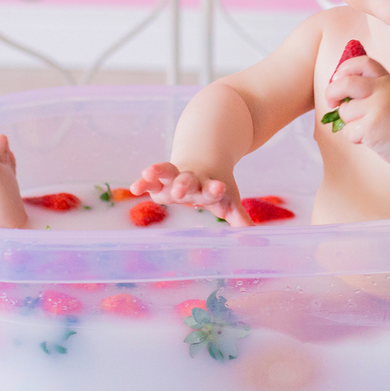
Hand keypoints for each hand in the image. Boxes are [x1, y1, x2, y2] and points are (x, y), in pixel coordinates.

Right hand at [130, 162, 252, 226]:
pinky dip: (142, 182)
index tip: (219, 187)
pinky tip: (134, 188)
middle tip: (181, 190)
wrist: (204, 155)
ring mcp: (174, 177)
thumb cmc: (215, 185)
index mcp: (209, 185)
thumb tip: (255, 235)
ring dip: (159, 172)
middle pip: (188, 180)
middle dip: (184, 183)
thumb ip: (238, 216)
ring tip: (149, 172)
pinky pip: (150, 180)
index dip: (215, 189)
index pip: (213, 187)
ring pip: (167, 171)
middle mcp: (191, 180)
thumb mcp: (227, 199)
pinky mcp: (159, 179)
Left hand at [324, 56, 389, 167]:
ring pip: (345, 112)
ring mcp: (377, 108)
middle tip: (332, 103)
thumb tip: (336, 89)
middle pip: (345, 83)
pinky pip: (349, 131)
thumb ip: (372, 87)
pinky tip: (371, 138)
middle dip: (331, 92)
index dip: (345, 68)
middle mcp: (382, 90)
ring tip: (368, 127)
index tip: (338, 79)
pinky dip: (355, 137)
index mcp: (387, 80)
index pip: (362, 63)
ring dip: (349, 122)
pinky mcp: (372, 128)